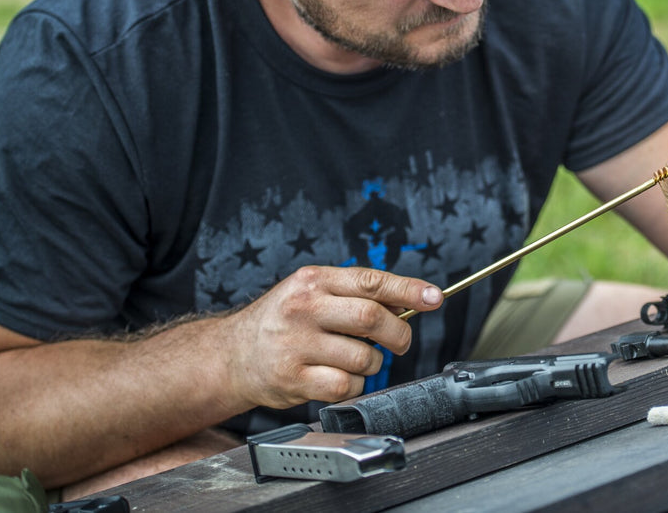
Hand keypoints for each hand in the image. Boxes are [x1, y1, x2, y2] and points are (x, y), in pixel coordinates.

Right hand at [221, 266, 441, 408]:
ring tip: (356, 360)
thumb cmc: (282, 322)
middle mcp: (303, 308)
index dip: (409, 289)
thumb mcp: (313, 293)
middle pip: (372, 318)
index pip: (370, 281)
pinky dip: (353, 385)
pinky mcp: (292, 378)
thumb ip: (356, 294)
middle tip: (400, 342)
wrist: (231, 355)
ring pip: (363, 357)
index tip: (435, 298)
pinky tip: (338, 377)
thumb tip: (410, 300)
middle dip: (397, 333)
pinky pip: (345, 386)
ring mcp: (296, 344)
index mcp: (313, 281)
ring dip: (373, 363)